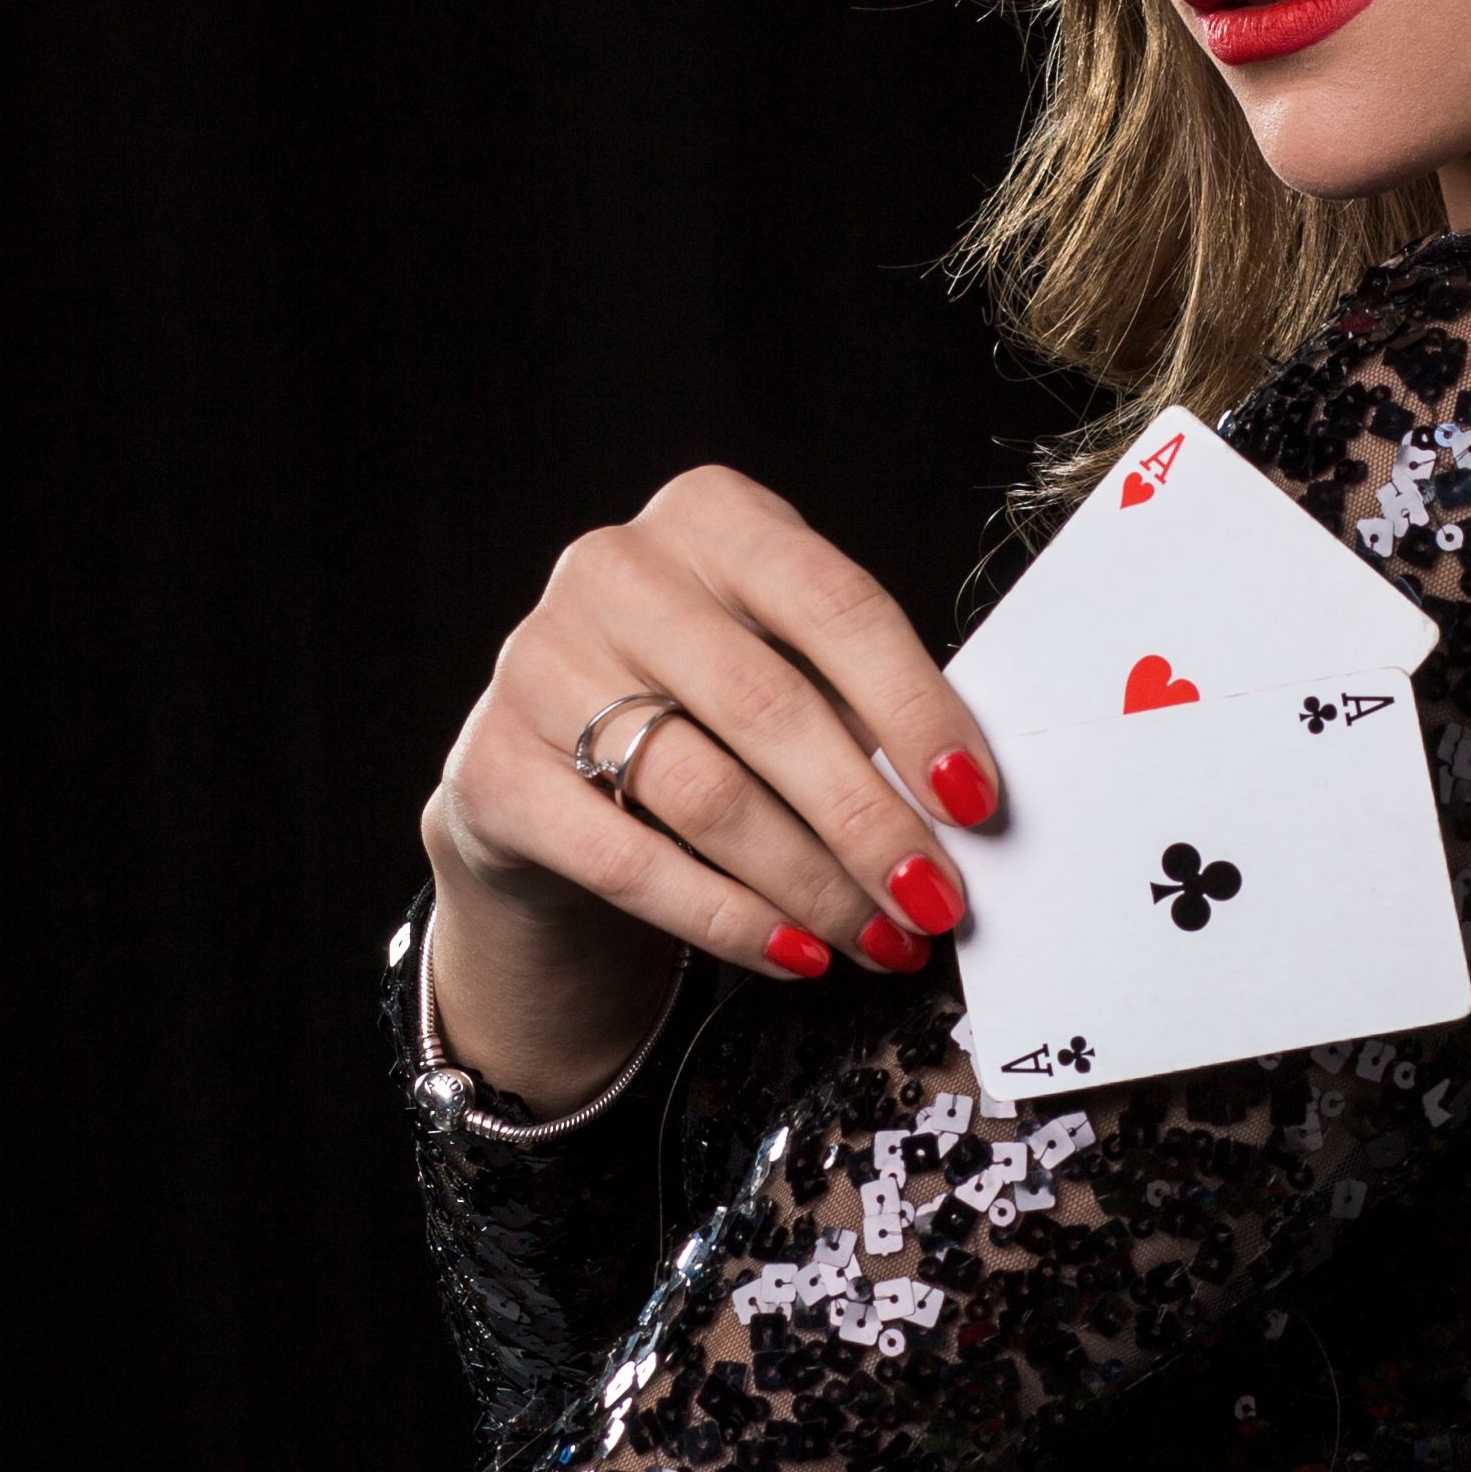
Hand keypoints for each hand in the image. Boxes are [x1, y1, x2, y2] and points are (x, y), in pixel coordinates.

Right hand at [419, 467, 1005, 1098]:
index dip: (918, 708)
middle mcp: (617, 570)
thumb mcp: (782, 669)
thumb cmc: (703, 711)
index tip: (977, 801)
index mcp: (713, 517)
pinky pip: (629, 861)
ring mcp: (541, 664)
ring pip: (704, 792)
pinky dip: (727, 920)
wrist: (544, 773)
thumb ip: (860, 710)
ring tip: (880, 939)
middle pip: (771, 706)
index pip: (836, 605)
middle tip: (936, 897)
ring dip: (810, 883)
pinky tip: (796, 955)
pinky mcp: (493, 768)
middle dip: (869, 818)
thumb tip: (961, 807)